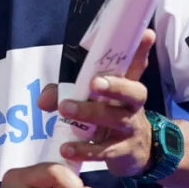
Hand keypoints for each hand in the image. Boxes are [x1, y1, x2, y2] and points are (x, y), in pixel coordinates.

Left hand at [37, 29, 156, 177]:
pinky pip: (105, 150)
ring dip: (89, 113)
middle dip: (114, 86)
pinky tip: (67, 148)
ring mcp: (130, 128)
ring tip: (65, 109)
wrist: (136, 153)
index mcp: (126, 87)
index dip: (141, 50)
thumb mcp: (90, 102)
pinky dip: (85, 149)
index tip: (146, 34)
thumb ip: (64, 94)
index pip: (135, 65)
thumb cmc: (109, 118)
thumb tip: (42, 101)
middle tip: (93, 83)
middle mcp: (132, 105)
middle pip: (132, 91)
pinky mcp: (124, 152)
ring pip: (116, 118)